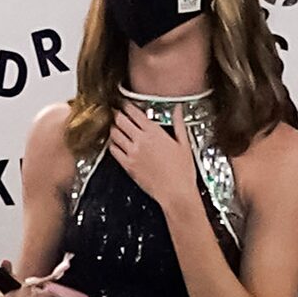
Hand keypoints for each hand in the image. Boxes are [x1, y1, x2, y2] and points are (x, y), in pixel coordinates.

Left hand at [105, 105, 202, 220]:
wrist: (176, 192)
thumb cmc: (182, 171)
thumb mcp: (184, 143)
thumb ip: (178, 123)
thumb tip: (177, 109)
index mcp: (154, 133)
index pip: (134, 113)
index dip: (127, 105)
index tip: (125, 103)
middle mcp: (141, 141)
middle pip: (121, 120)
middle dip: (117, 113)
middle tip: (117, 112)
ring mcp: (132, 153)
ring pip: (115, 134)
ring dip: (114, 128)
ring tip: (115, 126)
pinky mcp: (128, 166)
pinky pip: (114, 151)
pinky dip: (112, 144)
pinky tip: (116, 143)